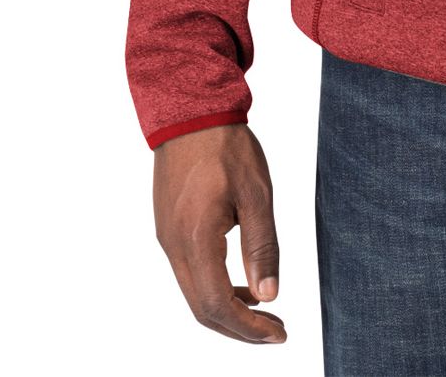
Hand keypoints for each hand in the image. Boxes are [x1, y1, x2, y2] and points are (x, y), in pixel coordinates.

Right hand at [152, 123, 286, 343]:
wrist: (190, 113)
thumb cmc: (226, 148)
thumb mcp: (256, 194)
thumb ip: (262, 246)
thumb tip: (269, 294)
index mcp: (196, 239)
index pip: (217, 305)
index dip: (248, 328)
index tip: (278, 333)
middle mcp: (174, 246)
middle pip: (202, 309)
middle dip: (239, 328)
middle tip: (275, 330)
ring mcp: (167, 239)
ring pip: (194, 294)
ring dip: (227, 310)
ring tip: (263, 310)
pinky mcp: (168, 229)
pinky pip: (189, 273)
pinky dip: (215, 288)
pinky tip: (242, 283)